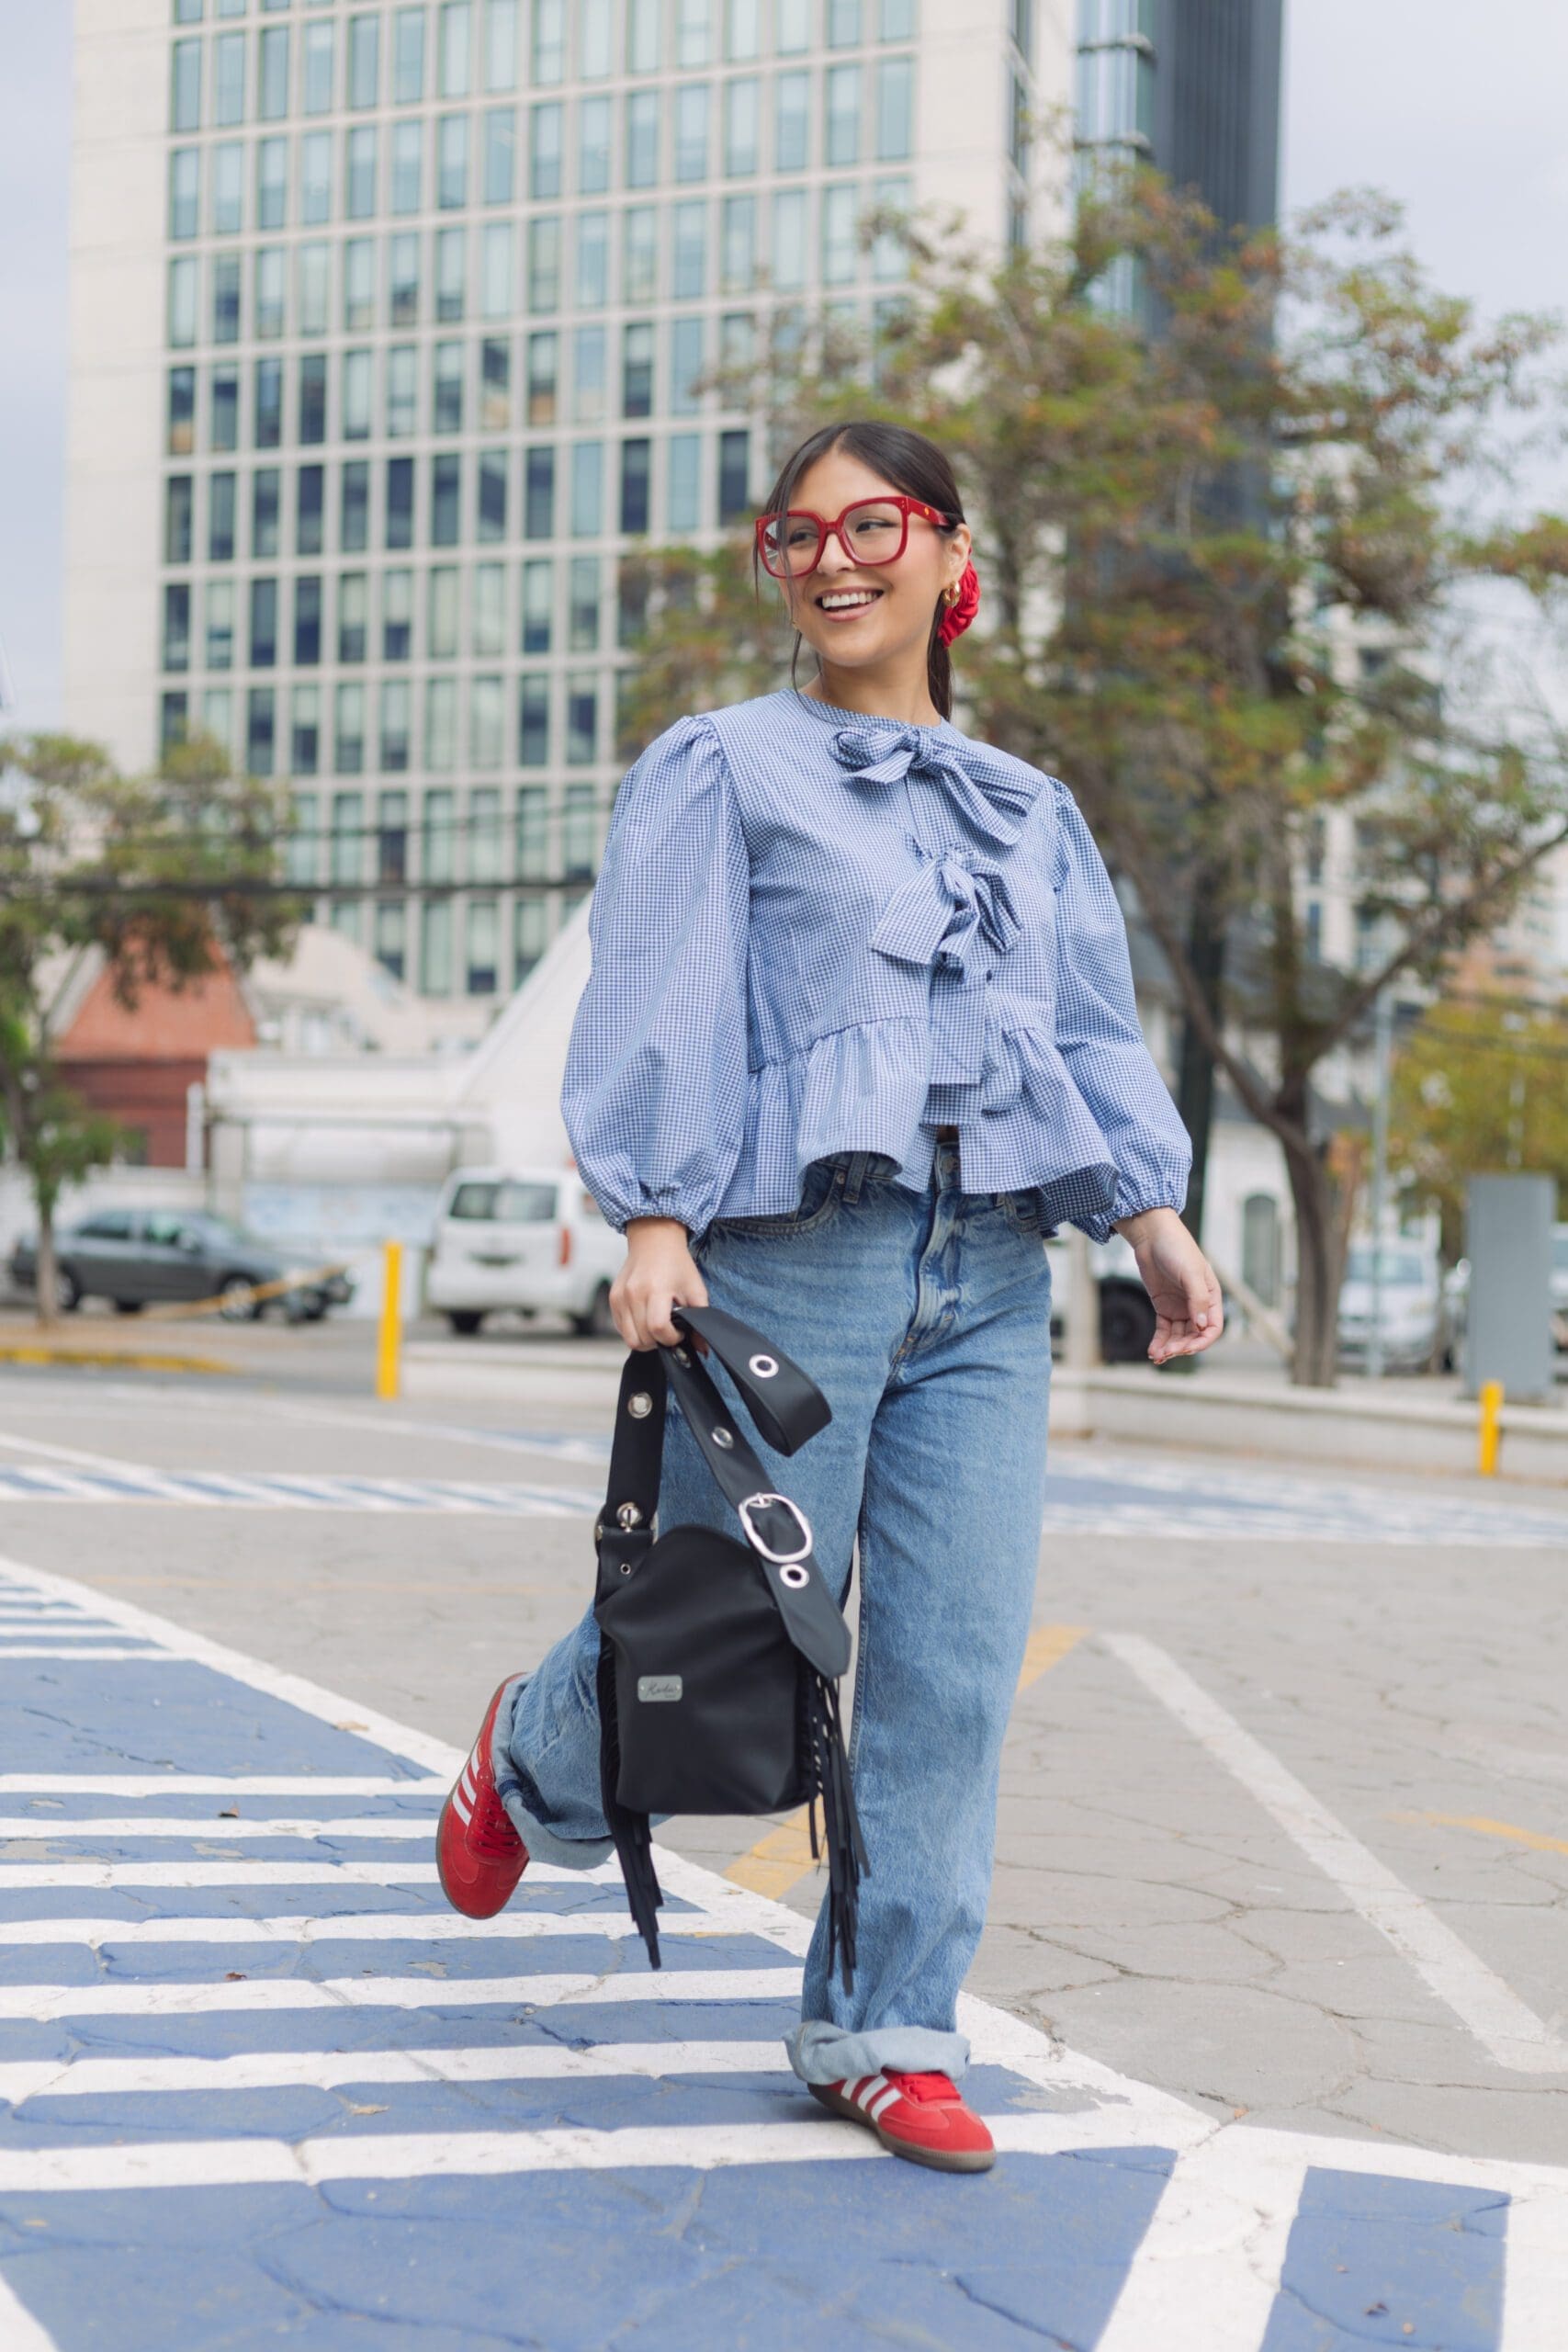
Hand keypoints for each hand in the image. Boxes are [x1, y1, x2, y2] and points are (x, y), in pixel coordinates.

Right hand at [614, 1217, 709, 1350]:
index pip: (658, 1329)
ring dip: (646, 1340)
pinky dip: (635, 1332)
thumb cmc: (677, 1264)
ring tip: (658, 1326)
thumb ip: (700, 1319)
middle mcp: (633, 1294)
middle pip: (643, 1339)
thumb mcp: (695, 1289)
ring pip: (630, 1339)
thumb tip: (702, 1348)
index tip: (680, 1332)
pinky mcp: (613, 1299)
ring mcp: (620, 1297)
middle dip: (660, 1341)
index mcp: (655, 1289)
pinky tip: (646, 1320)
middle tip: (670, 1330)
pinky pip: (621, 1329)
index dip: (672, 1338)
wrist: (654, 1240)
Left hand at [1114, 1208, 1223, 1364]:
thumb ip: (1197, 1299)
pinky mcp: (1163, 1307)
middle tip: (1167, 1352)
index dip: (1202, 1341)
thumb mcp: (1190, 1273)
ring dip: (1170, 1348)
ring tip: (1157, 1356)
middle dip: (1182, 1347)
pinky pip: (1164, 1330)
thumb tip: (1201, 1325)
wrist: (1152, 1236)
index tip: (1187, 1347)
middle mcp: (1197, 1305)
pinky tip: (1153, 1351)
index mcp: (1211, 1297)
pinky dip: (1159, 1341)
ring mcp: (1180, 1307)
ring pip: (1178, 1336)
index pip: (1213, 1328)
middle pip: (1194, 1335)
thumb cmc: (1176, 1249)